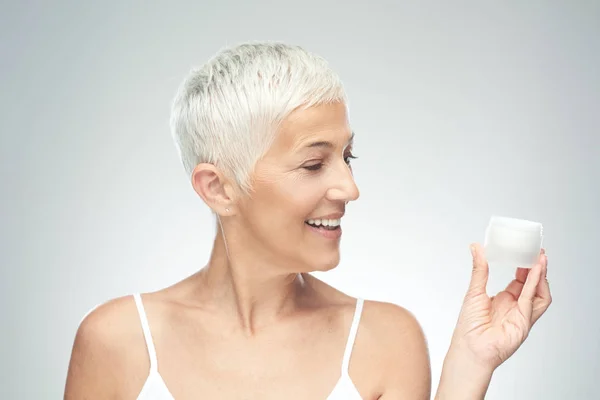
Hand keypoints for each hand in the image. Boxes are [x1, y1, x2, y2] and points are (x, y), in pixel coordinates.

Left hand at [449, 243, 551, 370]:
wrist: (469, 349)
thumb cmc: (469, 327)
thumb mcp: (474, 291)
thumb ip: (479, 269)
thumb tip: (476, 247)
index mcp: (504, 300)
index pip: (520, 280)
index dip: (525, 267)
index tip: (525, 252)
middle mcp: (515, 307)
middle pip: (533, 285)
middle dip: (537, 269)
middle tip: (536, 252)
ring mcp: (522, 315)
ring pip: (540, 293)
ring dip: (541, 276)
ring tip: (539, 258)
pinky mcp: (524, 322)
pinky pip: (533, 300)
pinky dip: (535, 284)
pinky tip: (535, 271)